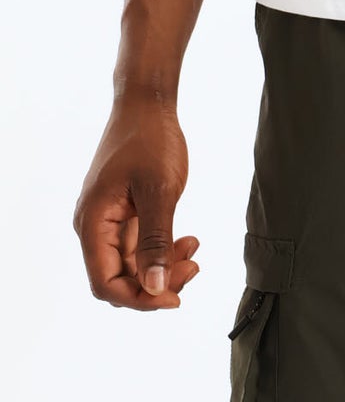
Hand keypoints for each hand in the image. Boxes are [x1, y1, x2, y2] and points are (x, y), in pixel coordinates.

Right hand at [73, 95, 200, 308]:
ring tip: (194, 250)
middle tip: (194, 269)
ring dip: (163, 265)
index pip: (105, 283)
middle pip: (119, 277)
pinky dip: (162, 248)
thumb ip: (156, 240)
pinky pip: (139, 245)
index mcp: (93, 223)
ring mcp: (109, 219)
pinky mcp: (124, 212)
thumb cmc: (151, 139)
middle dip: (156, 282)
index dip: (138, 299)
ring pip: (132, 263)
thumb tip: (153, 288)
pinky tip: (188, 241)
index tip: (174, 297)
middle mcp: (95, 227)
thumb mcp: (160, 190)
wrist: (147, 102)